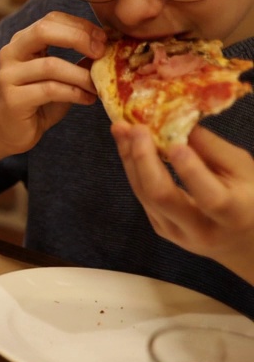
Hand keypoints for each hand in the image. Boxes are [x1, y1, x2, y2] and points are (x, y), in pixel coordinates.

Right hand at [0, 11, 105, 154]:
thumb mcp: (59, 76)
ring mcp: (8, 76)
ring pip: (51, 65)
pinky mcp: (13, 99)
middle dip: (79, 38)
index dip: (80, 25)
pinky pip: (50, 90)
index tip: (103, 39)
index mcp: (22, 41)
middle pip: (44, 31)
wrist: (9, 131)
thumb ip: (76, 60)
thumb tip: (108, 47)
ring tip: (98, 86)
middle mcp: (10, 53)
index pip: (51, 19)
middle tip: (102, 53)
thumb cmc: (39, 102)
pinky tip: (88, 99)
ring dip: (81, 75)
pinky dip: (75, 93)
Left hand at [114, 123, 253, 281]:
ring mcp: (176, 233)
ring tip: (121, 129)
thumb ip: (213, 149)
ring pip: (145, 195)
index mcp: (234, 215)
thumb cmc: (249, 196)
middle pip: (163, 197)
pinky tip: (127, 146)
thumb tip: (178, 121)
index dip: (191, 171)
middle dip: (144, 159)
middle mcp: (202, 230)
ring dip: (130, 159)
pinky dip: (133, 169)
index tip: (174, 144)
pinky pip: (142, 197)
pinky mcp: (161, 229)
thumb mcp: (243, 170)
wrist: (243, 241)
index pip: (210, 197)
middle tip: (136, 128)